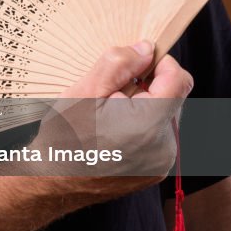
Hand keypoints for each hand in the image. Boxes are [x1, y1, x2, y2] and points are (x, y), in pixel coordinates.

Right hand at [29, 41, 193, 199]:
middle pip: (172, 98)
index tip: (138, 63)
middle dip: (147, 89)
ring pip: (165, 116)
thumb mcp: (85, 90)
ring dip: (144, 109)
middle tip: (111, 98)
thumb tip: (147, 49)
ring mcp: (161, 163)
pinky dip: (141, 128)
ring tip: (109, 118)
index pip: (179, 79)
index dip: (161, 64)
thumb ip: (119, 63)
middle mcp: (162, 147)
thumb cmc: (63, 136)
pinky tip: (113, 134)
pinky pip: (158, 137)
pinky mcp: (155, 172)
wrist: (51, 181)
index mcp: (147, 125)